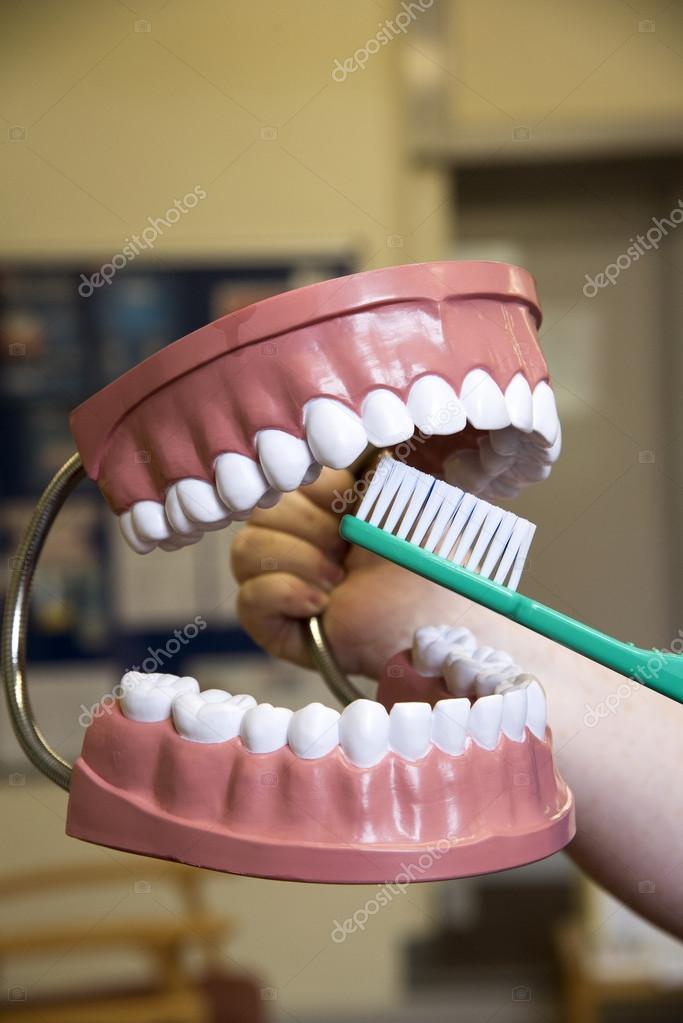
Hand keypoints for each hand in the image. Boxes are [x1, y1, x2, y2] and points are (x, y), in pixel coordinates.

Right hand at [231, 468, 468, 678]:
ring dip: (297, 561)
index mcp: (327, 507)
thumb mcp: (406, 501)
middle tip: (348, 550)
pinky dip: (282, 594)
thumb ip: (373, 466)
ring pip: (244, 551)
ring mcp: (285, 584)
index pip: (284, 477)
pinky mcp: (278, 626)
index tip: (352, 503)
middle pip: (259, 511)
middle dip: (308, 528)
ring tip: (338, 581)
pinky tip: (320, 605)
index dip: (315, 489)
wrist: (440, 627)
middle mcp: (301, 542)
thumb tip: (351, 445)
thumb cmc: (433, 566)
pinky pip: (246, 600)